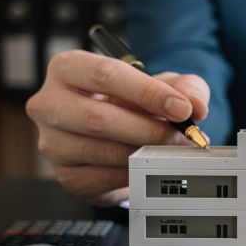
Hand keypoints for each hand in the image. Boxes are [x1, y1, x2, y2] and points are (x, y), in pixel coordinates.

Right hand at [26, 50, 209, 205]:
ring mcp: (52, 142)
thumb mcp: (161, 84)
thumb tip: (196, 104)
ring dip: (146, 153)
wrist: (115, 134)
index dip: (148, 93)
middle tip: (180, 136)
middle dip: (149, 129)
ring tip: (171, 149)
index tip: (181, 108)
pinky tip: (149, 163)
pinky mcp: (66, 175)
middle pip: (99, 118)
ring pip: (104, 151)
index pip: (105, 75)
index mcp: (68, 68)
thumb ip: (184, 86)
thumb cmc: (131, 101)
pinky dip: (135, 172)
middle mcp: (49, 104)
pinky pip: (105, 177)